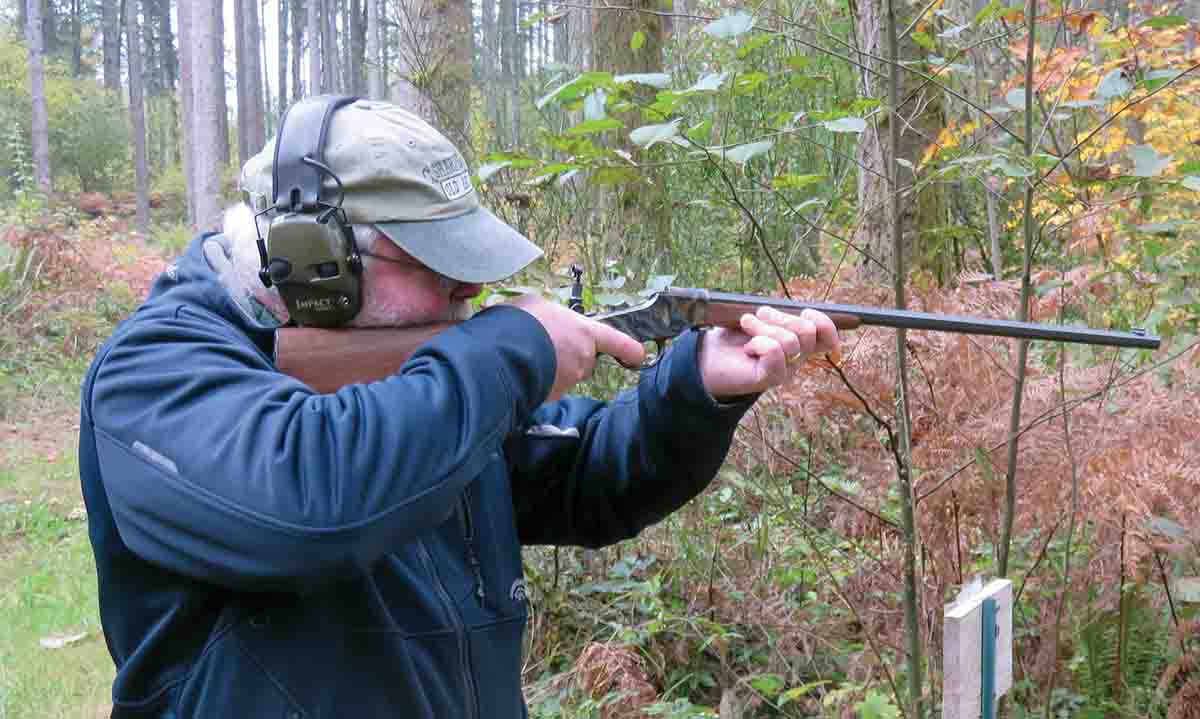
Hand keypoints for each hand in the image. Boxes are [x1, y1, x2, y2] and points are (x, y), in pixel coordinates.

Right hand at [509, 295, 645, 400]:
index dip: (628, 348)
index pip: (615, 341)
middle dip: (567, 354)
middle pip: (581, 359)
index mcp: (585, 333)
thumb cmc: (524, 323)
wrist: (504, 354)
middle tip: (542, 342)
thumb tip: (544, 322)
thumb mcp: (537, 305)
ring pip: (562, 374)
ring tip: (524, 353)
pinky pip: (546, 386)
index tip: (638, 354)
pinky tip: (519, 368)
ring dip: (549, 366)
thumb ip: (550, 316)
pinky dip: (536, 379)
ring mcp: (567, 381)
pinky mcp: (550, 397)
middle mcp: (582, 360)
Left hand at [698, 306, 839, 400]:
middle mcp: (796, 360)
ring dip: (763, 327)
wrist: (706, 357)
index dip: (824, 322)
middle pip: (807, 329)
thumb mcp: (760, 319)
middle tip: (758, 318)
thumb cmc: (733, 335)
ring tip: (747, 328)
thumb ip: (780, 315)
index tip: (805, 313)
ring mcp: (785, 371)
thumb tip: (798, 310)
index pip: (828, 336)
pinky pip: (775, 350)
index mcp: (799, 344)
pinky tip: (748, 348)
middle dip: (779, 316)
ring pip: (790, 339)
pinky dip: (758, 342)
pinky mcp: (769, 378)